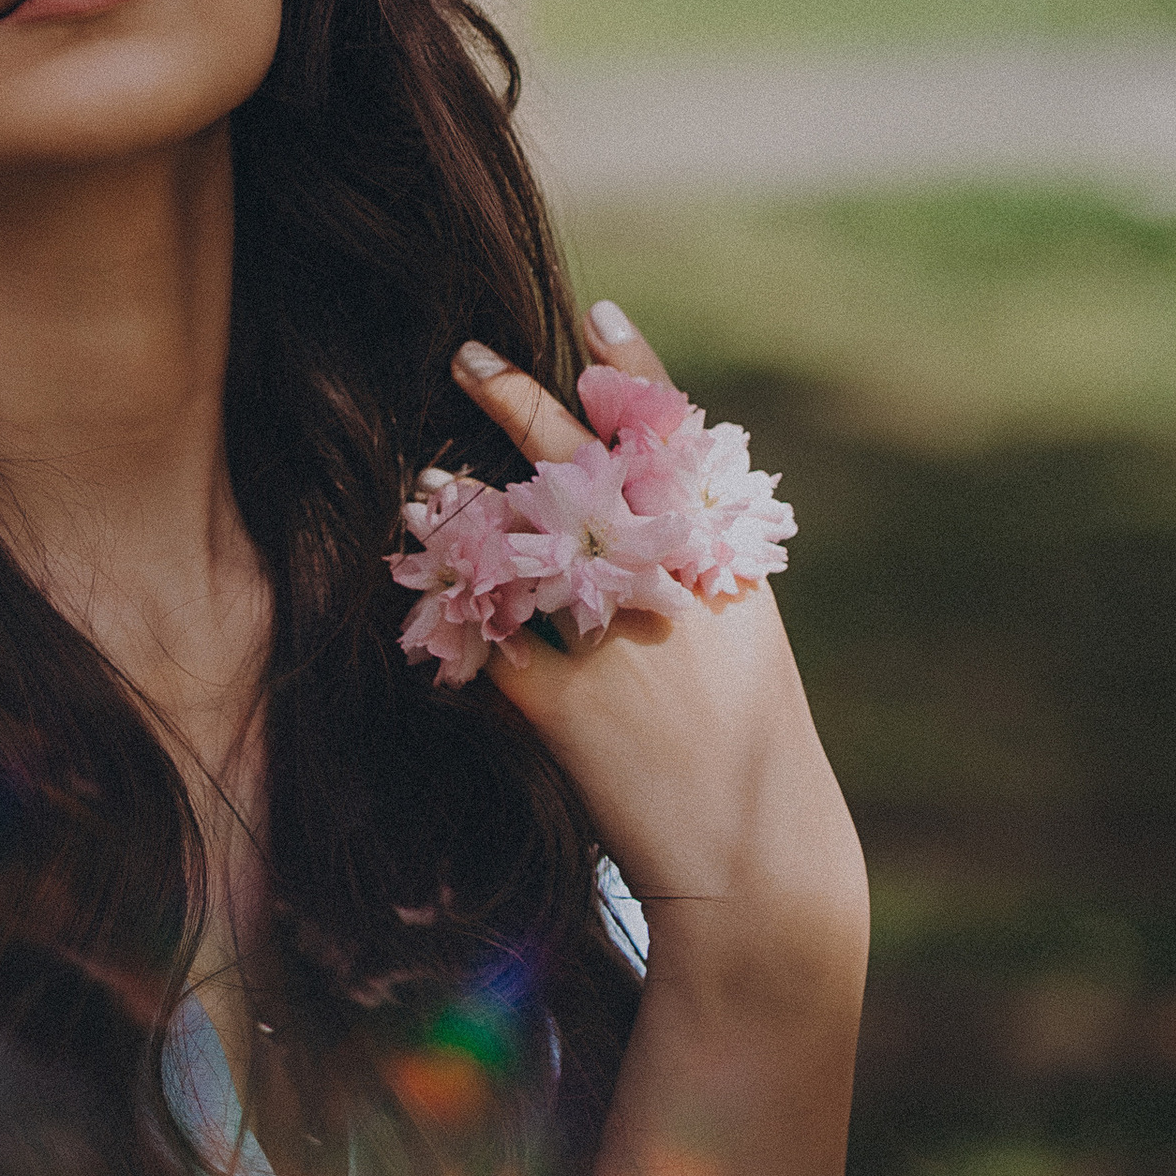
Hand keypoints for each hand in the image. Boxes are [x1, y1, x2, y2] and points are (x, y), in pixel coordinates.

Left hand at [437, 303, 865, 966]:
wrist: (755, 862)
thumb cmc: (748, 753)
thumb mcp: (738, 648)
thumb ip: (688, 581)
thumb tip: (624, 522)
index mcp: (721, 563)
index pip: (677, 445)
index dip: (634, 375)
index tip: (594, 313)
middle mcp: (669, 585)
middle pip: (583, 473)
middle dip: (520, 405)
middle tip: (466, 353)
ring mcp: (613, 640)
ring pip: (518, 548)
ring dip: (464, 507)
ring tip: (421, 479)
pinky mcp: (561, 705)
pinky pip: (491, 645)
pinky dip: (461, 626)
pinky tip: (429, 601)